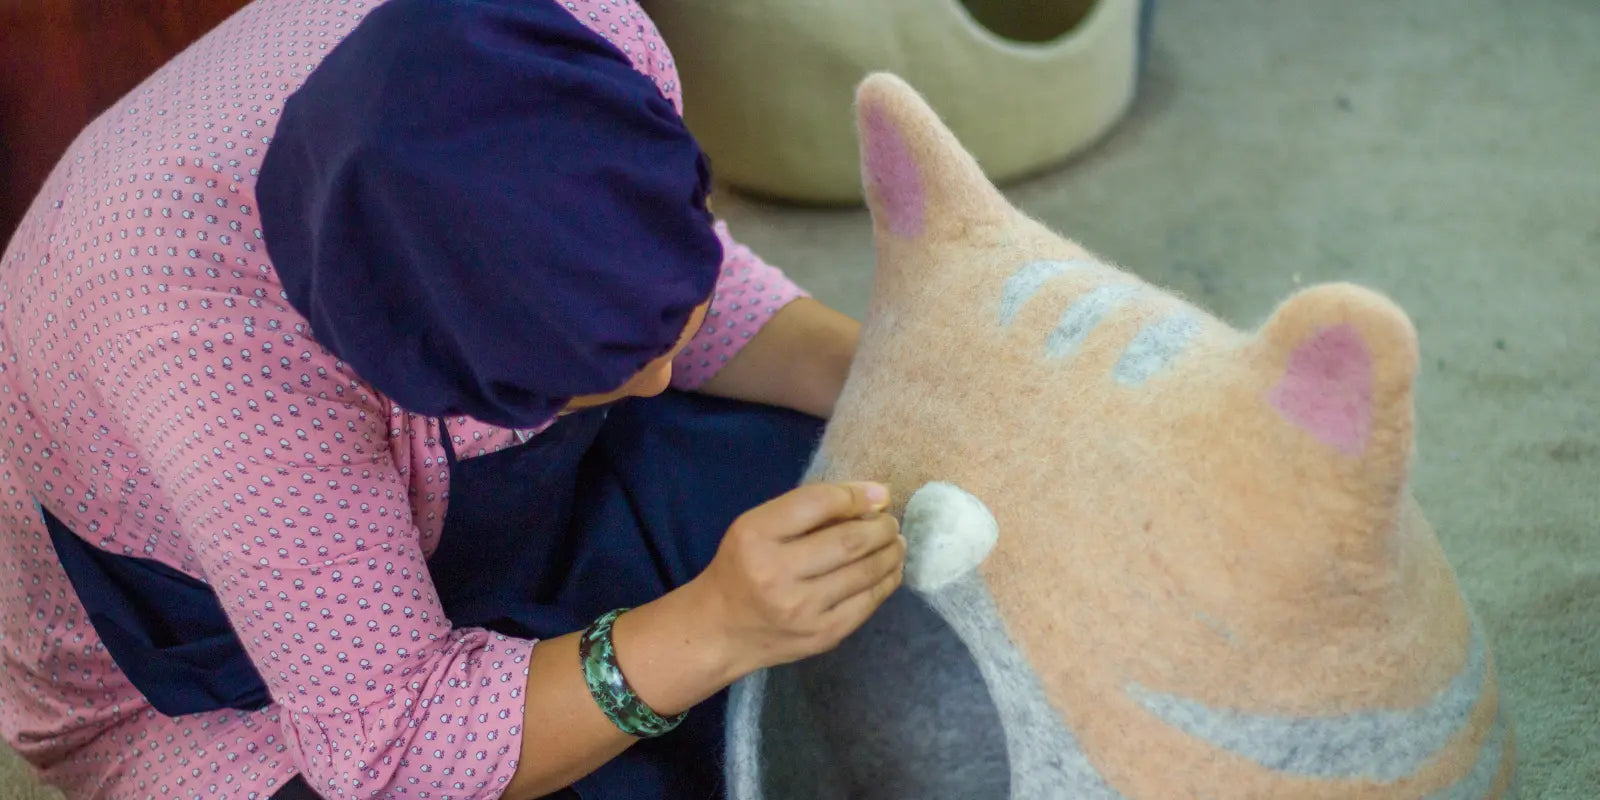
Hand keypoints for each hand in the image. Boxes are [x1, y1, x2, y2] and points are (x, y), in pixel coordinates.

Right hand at [692, 482, 904, 674]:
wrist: (721, 629)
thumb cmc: (743, 566)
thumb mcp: (758, 526)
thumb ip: (807, 508)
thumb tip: (875, 496)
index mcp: (756, 536)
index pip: (817, 504)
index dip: (857, 496)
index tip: (879, 494)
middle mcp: (777, 573)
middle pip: (849, 541)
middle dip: (882, 527)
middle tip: (890, 522)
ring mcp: (802, 609)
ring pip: (865, 572)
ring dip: (891, 552)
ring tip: (895, 542)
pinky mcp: (822, 635)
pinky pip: (868, 603)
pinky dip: (886, 581)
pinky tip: (890, 569)